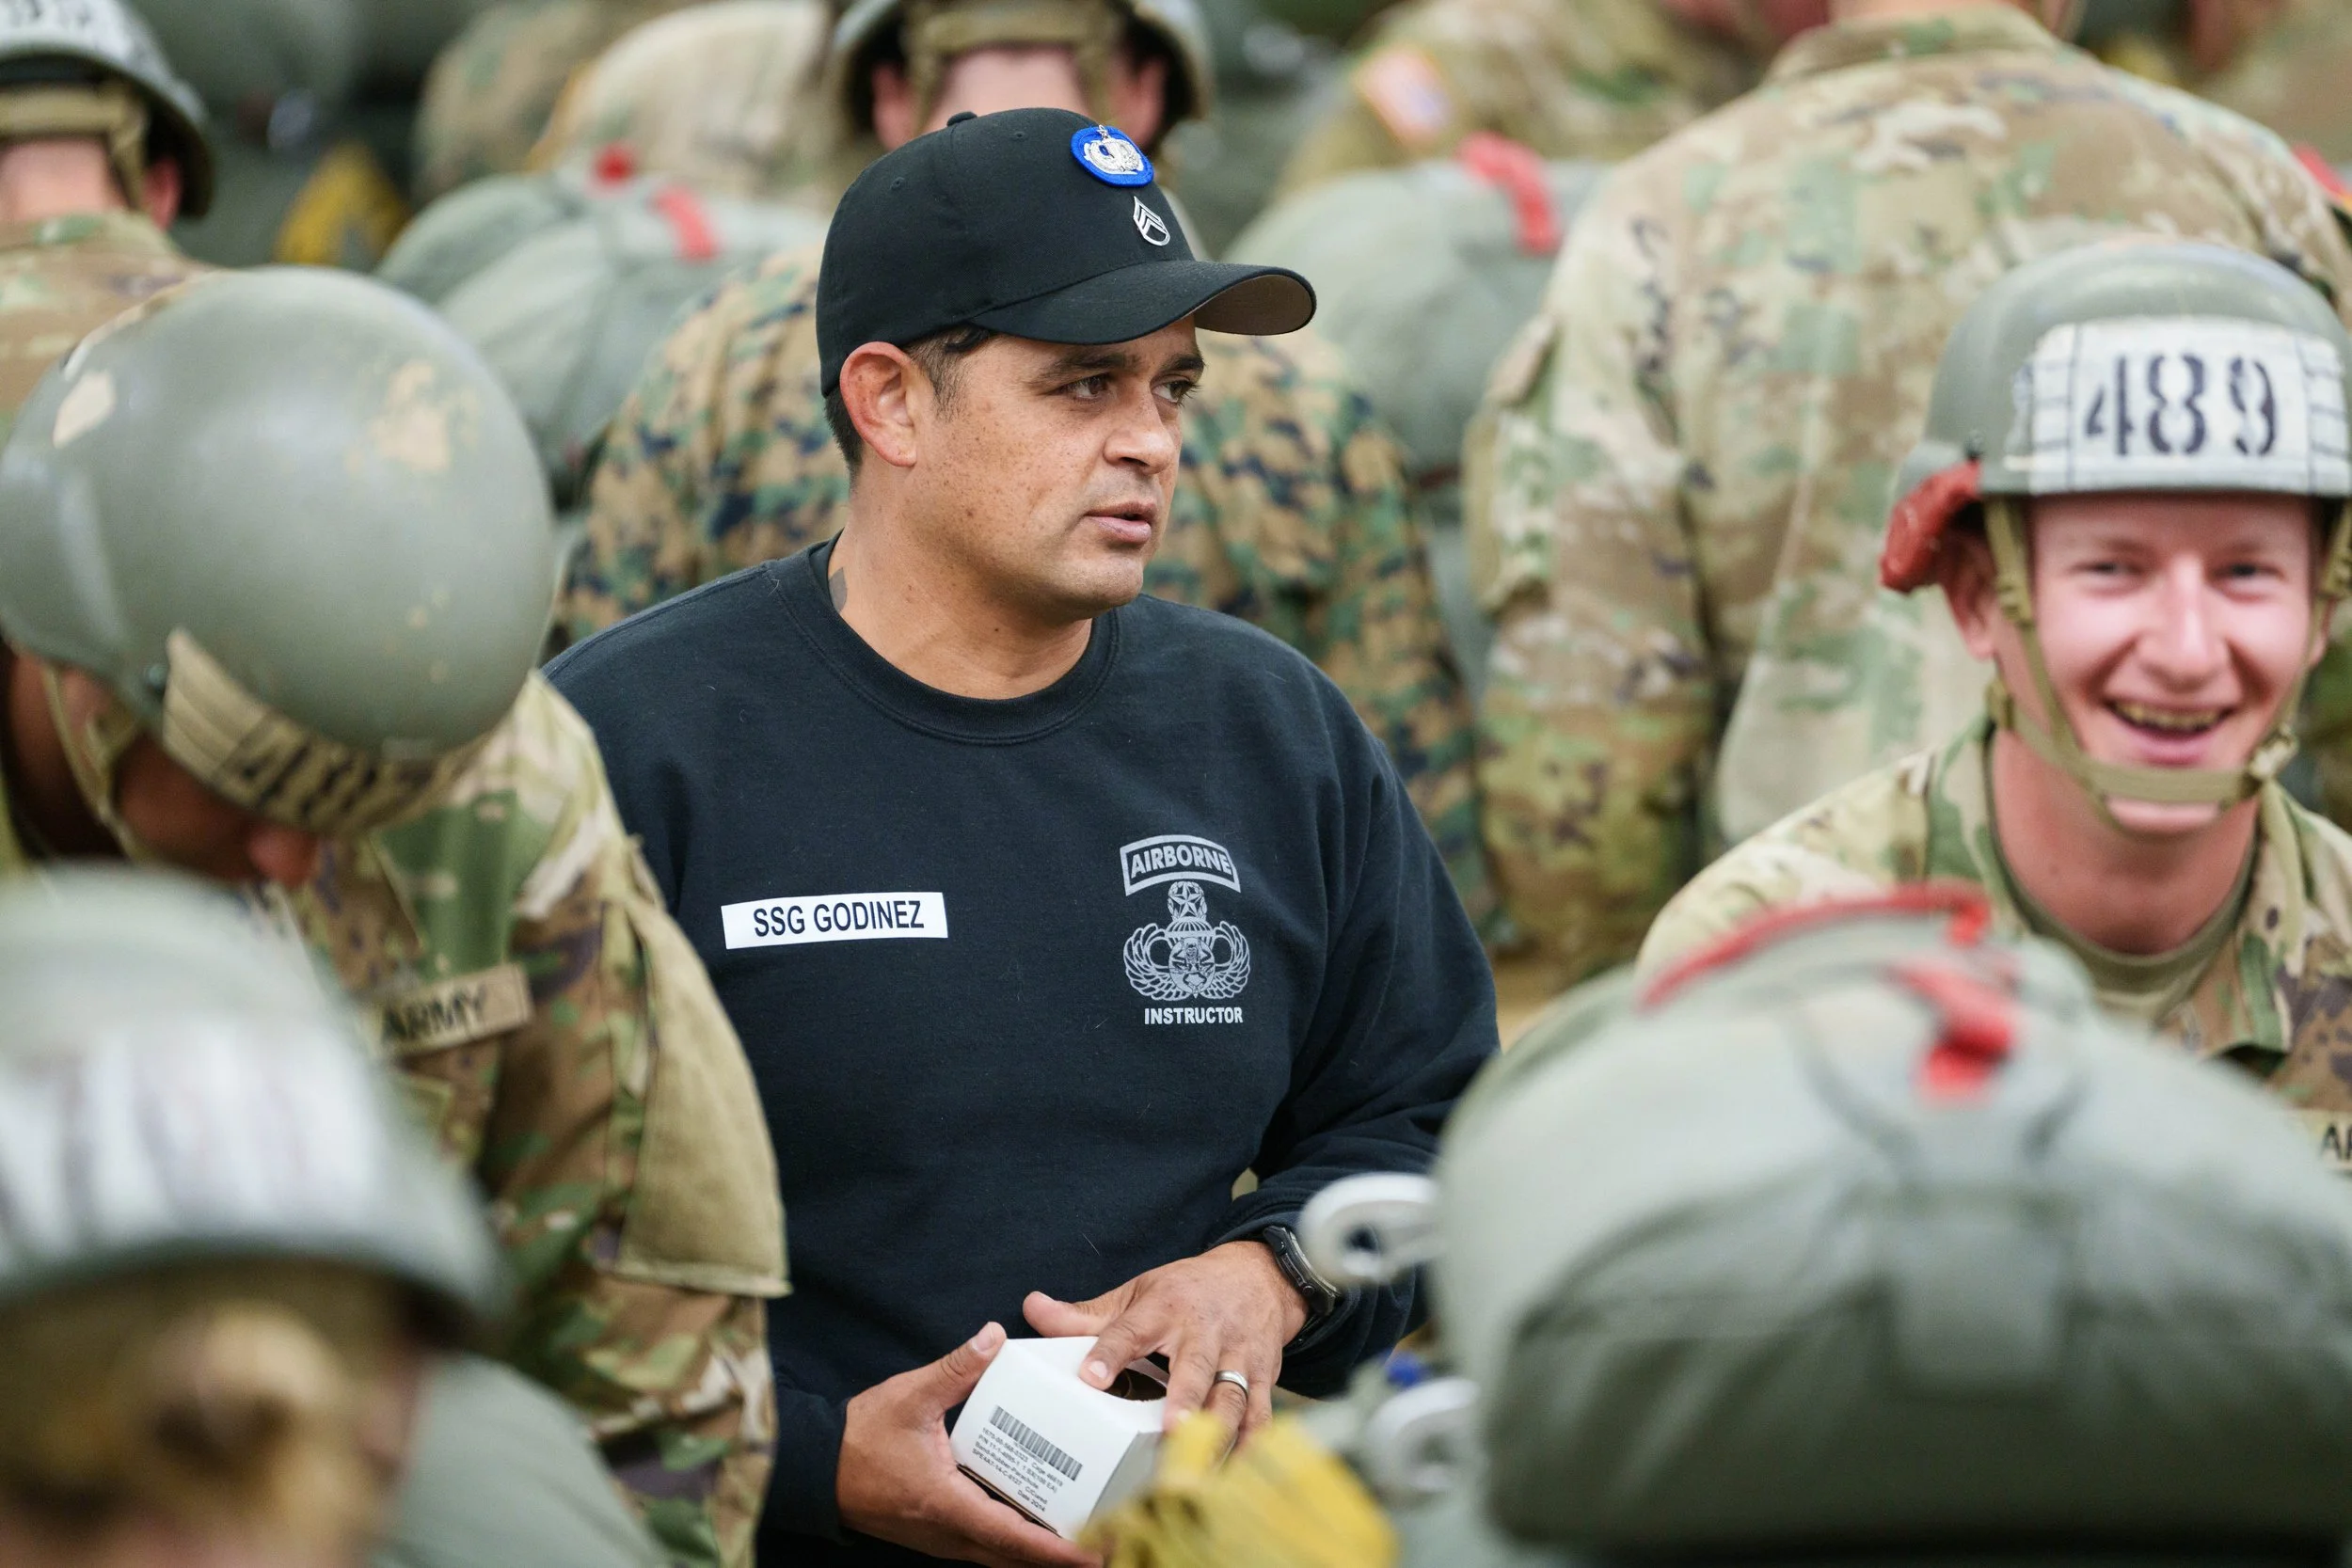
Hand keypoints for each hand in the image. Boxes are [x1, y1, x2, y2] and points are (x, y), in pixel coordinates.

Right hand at [837, 1323, 1100, 1567]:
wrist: (813, 1468)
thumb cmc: (859, 1438)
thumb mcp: (909, 1396)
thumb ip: (955, 1369)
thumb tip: (995, 1338)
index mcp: (947, 1505)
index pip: (1013, 1538)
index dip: (1059, 1551)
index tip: (1097, 1554)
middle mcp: (948, 1533)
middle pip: (1015, 1558)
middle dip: (1063, 1557)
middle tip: (1110, 1543)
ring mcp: (941, 1539)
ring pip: (1001, 1556)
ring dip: (1040, 1552)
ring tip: (1085, 1534)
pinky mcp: (936, 1532)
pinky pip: (985, 1547)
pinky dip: (1016, 1541)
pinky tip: (1038, 1520)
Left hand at [1023, 1240, 1307, 1441]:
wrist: (1259, 1278)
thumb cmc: (1188, 1291)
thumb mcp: (1137, 1293)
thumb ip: (1086, 1314)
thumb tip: (1032, 1308)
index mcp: (1165, 1309)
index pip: (1132, 1330)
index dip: (1110, 1353)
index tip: (1090, 1378)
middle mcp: (1205, 1333)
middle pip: (1195, 1367)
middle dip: (1186, 1398)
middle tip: (1171, 1428)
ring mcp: (1238, 1358)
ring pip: (1232, 1398)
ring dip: (1219, 1433)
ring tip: (1199, 1469)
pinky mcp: (1264, 1380)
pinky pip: (1261, 1418)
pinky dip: (1252, 1448)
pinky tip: (1234, 1476)